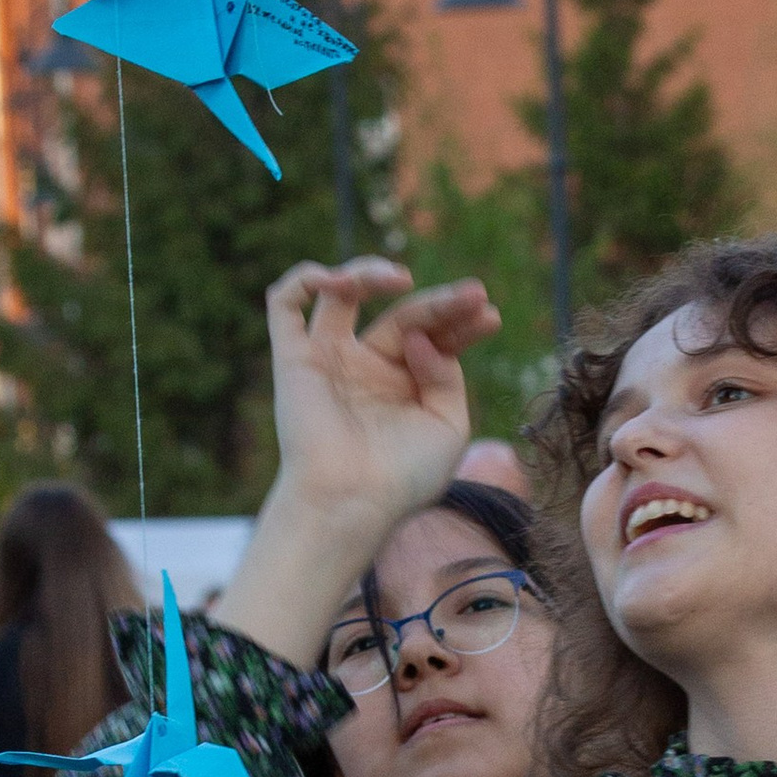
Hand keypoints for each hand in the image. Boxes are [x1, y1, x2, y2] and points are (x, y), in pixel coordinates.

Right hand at [215, 264, 504, 665]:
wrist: (352, 504)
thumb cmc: (403, 478)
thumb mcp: (448, 426)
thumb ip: (446, 374)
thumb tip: (421, 337)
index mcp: (404, 383)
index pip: (434, 335)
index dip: (461, 320)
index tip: (490, 314)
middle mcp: (366, 366)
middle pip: (402, 313)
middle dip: (440, 302)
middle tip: (473, 294)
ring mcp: (329, 359)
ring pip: (343, 293)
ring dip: (370, 273)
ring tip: (401, 279)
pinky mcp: (293, 358)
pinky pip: (286, 304)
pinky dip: (306, 279)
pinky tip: (341, 280)